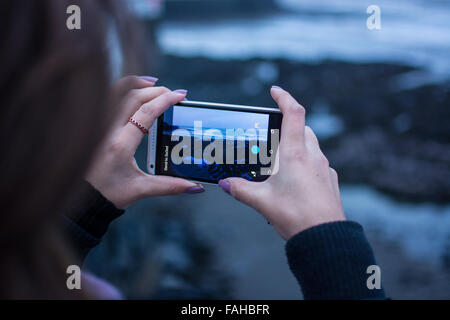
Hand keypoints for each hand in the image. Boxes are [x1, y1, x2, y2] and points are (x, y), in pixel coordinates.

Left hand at [86, 76, 203, 208]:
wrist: (80, 198)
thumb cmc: (107, 193)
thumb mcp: (140, 189)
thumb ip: (170, 186)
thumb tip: (195, 187)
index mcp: (120, 145)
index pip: (145, 113)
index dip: (165, 100)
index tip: (180, 95)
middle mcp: (106, 130)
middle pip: (133, 96)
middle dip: (156, 90)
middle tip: (172, 93)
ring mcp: (97, 124)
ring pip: (115, 91)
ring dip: (136, 83)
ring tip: (154, 83)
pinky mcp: (92, 124)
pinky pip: (107, 97)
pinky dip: (121, 88)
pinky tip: (132, 90)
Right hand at [218, 87, 344, 239]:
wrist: (325, 238)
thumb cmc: (296, 217)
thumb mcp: (262, 202)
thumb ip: (241, 189)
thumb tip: (226, 183)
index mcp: (295, 154)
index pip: (294, 113)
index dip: (284, 97)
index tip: (275, 90)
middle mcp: (313, 156)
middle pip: (303, 128)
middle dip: (287, 125)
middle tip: (270, 135)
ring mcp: (324, 168)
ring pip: (311, 144)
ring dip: (297, 144)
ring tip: (279, 160)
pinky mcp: (329, 180)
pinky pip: (316, 162)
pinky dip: (305, 162)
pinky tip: (294, 180)